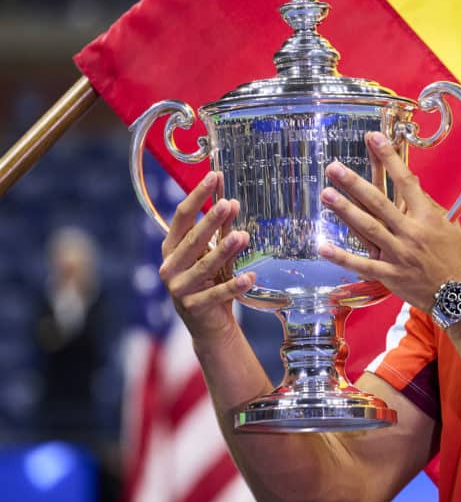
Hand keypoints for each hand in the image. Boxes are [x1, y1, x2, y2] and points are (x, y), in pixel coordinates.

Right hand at [159, 171, 253, 343]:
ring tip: (242, 236)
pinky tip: (250, 277)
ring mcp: (179, 288)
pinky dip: (234, 285)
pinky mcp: (194, 307)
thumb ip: (220, 232)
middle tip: (228, 204)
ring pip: (204, 266)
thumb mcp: (213, 254)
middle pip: (192, 239)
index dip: (197, 196)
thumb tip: (232, 203)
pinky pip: (217, 294)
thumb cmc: (210, 282)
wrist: (209, 324)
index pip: (181, 217)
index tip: (214, 177)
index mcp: (172, 248)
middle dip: (210, 221)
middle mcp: (170, 266)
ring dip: (224, 250)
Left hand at [317, 132, 460, 311]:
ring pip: (368, 228)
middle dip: (355, 183)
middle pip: (379, 203)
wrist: (457, 294)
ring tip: (326, 193)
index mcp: (427, 217)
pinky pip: (362, 264)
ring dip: (345, 210)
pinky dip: (342, 257)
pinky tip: (323, 247)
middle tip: (334, 167)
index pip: (406, 181)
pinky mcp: (390, 274)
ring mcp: (398, 254)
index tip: (375, 138)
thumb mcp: (448, 225)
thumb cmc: (453, 256)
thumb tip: (412, 183)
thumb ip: (428, 204)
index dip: (389, 158)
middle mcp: (411, 232)